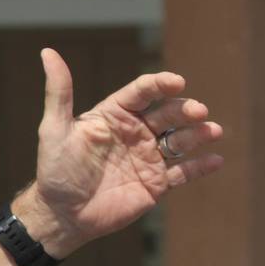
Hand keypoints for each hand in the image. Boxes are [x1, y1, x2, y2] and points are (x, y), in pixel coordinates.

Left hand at [16, 48, 223, 257]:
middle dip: (183, 109)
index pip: (141, 93)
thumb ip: (58, 92)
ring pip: (180, 140)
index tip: (176, 81)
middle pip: (166, 114)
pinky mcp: (156, 183)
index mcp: (113, 115)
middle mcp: (134, 132)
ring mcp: (147, 157)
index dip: (159, 84)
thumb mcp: (55, 128)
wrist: (63, 214)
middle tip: (197, 110)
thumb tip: (47, 51)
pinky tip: (217, 160)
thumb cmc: (55, 169)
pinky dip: (201, 166)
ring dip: (198, 134)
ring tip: (213, 130)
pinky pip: (184, 172)